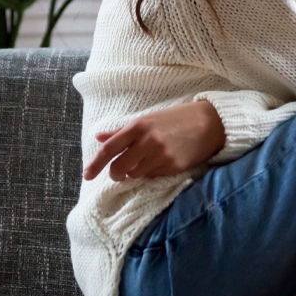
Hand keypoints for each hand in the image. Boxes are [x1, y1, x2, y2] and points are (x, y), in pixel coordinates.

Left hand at [83, 100, 225, 181]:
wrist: (209, 123)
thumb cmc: (175, 119)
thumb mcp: (147, 120)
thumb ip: (122, 131)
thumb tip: (98, 137)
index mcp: (138, 126)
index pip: (109, 149)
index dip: (95, 164)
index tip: (87, 175)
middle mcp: (147, 141)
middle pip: (119, 168)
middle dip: (115, 174)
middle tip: (118, 174)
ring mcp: (160, 155)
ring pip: (135, 174)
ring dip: (135, 173)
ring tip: (146, 162)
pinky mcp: (172, 166)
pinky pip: (153, 176)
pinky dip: (152, 173)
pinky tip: (162, 161)